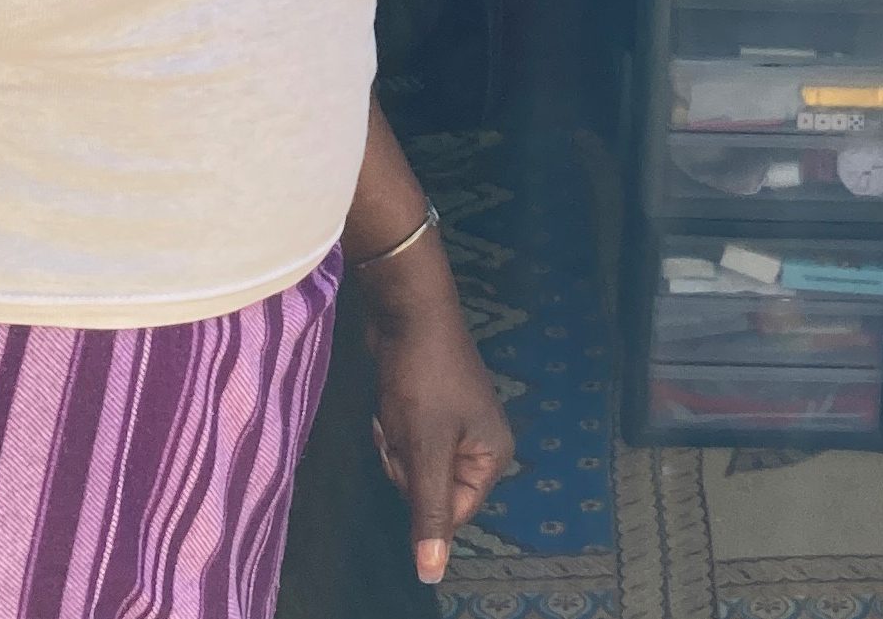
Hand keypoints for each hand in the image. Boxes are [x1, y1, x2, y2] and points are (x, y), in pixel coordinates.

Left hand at [363, 276, 514, 585]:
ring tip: (395, 409)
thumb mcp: (426, 447)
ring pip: (414, 466)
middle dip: (406, 465)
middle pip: (431, 490)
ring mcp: (455, 425)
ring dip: (396, 445)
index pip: (453, 512)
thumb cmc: (423, 377)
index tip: (410, 457)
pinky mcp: (431, 408)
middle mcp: (479, 444)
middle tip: (402, 428)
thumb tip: (432, 575)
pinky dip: (394, 427)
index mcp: (492, 456)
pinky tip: (389, 402)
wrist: (406, 308)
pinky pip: (408, 441)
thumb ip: (429, 513)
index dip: (422, 494)